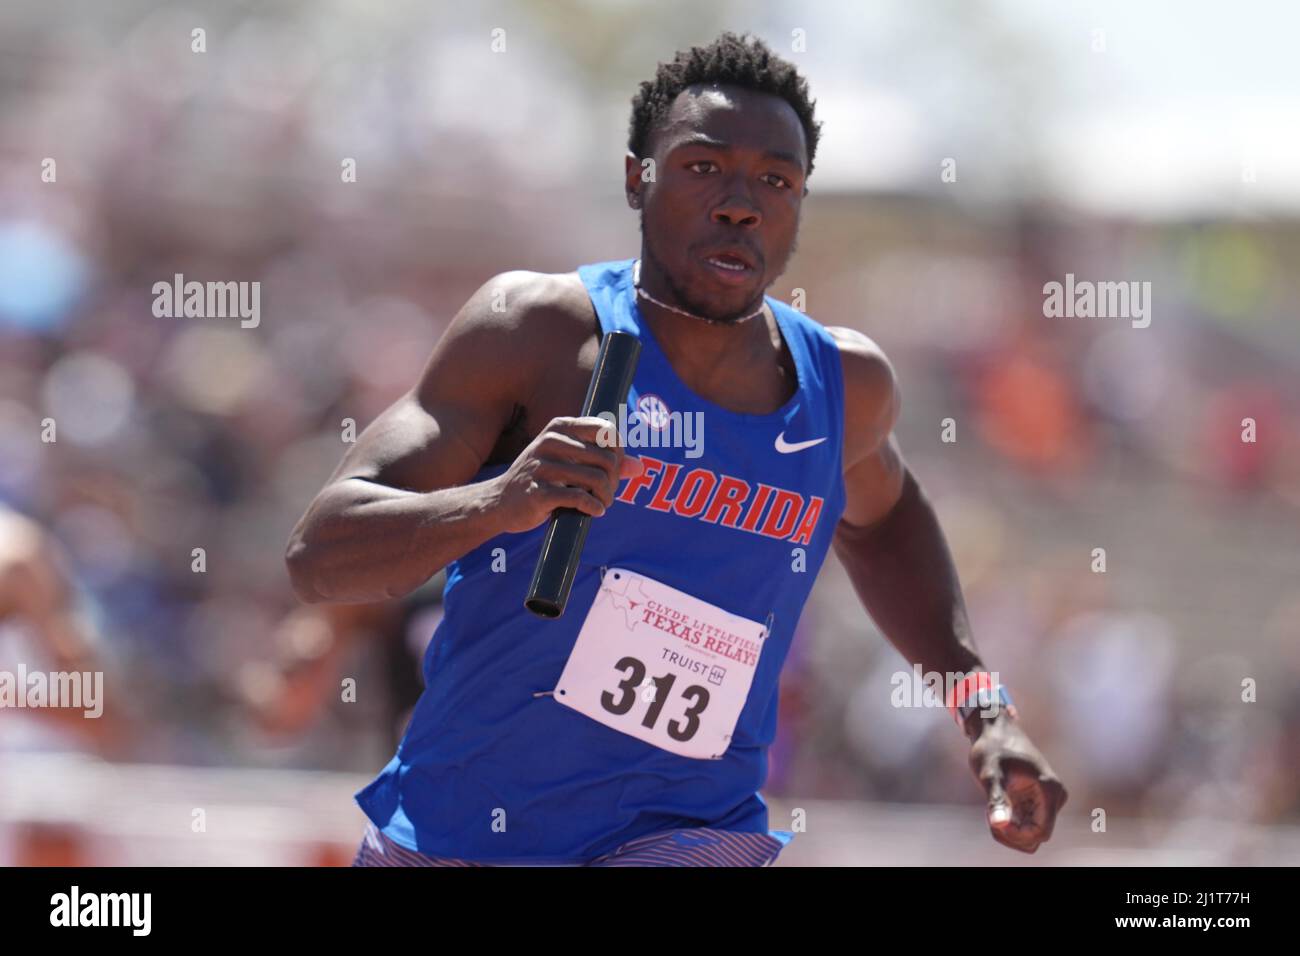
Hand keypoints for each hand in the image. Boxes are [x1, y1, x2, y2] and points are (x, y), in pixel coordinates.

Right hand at [489, 416, 643, 533]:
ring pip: (596, 480)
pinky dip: (594, 508)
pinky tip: (594, 511)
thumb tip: (639, 467)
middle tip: (608, 492)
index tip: (613, 469)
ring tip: (603, 503)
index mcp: (559, 427)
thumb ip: (603, 461)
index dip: (618, 452)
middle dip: (614, 480)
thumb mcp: (569, 462)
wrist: (499, 502)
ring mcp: (542, 467)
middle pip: (606, 458)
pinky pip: (580, 498)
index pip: (607, 431)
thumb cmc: (540, 479)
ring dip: (606, 497)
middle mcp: (550, 442)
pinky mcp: (539, 493)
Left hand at [968, 715, 1067, 852]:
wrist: (994, 728)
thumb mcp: (989, 773)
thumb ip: (996, 799)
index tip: (994, 821)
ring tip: (989, 812)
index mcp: (1050, 789)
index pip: (1040, 832)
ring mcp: (1048, 800)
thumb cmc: (991, 747)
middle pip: (1036, 837)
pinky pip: (1027, 825)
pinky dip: (1009, 824)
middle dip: (1011, 834)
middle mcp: (1055, 797)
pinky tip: (992, 810)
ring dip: (1009, 831)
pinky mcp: (1038, 801)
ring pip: (1031, 834)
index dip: (1016, 834)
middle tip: (988, 816)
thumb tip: (999, 824)